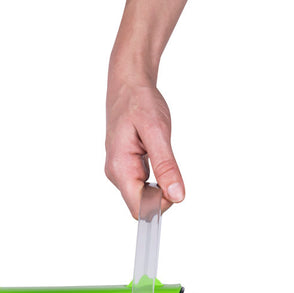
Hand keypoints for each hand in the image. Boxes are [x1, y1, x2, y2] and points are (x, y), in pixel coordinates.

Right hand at [105, 78, 184, 217]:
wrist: (128, 84)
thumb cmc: (139, 102)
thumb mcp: (158, 132)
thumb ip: (166, 166)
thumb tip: (177, 195)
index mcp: (120, 168)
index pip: (139, 208)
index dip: (160, 204)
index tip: (173, 183)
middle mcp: (116, 174)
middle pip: (142, 205)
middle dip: (162, 193)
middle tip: (170, 163)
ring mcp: (119, 172)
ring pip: (143, 196)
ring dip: (160, 184)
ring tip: (160, 154)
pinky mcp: (126, 168)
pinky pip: (142, 185)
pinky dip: (156, 177)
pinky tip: (155, 155)